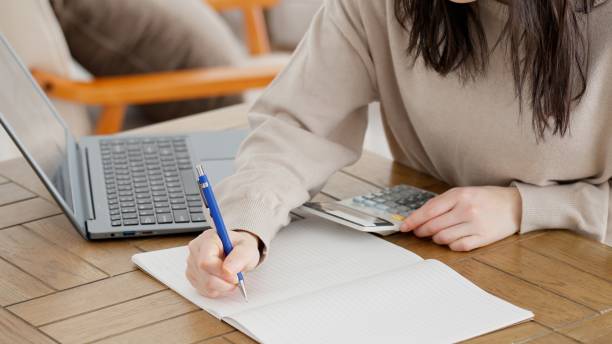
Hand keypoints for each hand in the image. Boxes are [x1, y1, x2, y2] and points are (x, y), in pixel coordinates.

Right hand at [186, 229, 259, 297]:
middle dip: (224, 282)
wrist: (236, 250)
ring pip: (204, 285)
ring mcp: (191, 263)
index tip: (235, 277)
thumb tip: (227, 270)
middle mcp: (196, 250)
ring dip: (222, 287)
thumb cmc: (240, 247)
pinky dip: (217, 289)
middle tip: (237, 279)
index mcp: (208, 239)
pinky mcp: (192, 275)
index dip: (221, 273)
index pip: (206, 261)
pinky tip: (222, 280)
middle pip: (205, 275)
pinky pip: (204, 290)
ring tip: (230, 277)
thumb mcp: (247, 247)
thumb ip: (240, 256)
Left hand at [399, 186, 521, 250]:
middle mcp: (467, 210)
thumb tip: (419, 217)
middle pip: (433, 226)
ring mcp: (475, 225)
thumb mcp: (463, 192)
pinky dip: (451, 245)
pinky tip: (452, 239)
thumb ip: (442, 203)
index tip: (403, 227)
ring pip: (443, 238)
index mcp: (459, 195)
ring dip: (436, 238)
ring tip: (438, 234)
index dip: (413, 220)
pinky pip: (458, 247)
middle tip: (418, 232)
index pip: (429, 210)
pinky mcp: (483, 239)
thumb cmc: (485, 198)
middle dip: (421, 231)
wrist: (515, 205)